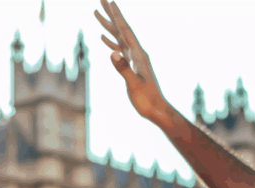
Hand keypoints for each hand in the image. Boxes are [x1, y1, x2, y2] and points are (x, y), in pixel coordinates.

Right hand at [95, 0, 171, 126]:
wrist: (157, 110)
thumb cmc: (147, 100)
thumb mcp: (134, 85)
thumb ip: (123, 69)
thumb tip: (113, 53)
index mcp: (138, 55)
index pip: (126, 31)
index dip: (117, 16)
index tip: (110, 2)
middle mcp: (137, 53)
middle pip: (122, 29)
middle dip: (111, 14)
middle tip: (102, 0)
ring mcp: (134, 59)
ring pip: (119, 37)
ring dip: (108, 25)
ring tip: (97, 13)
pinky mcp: (132, 66)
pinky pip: (119, 49)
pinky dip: (111, 41)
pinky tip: (104, 38)